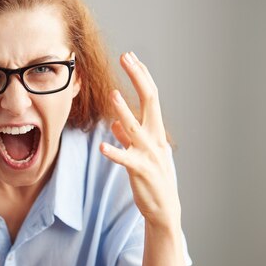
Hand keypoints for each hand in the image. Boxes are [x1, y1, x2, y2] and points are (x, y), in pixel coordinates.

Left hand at [100, 52, 180, 229]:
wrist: (163, 208)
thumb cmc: (152, 178)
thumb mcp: (141, 152)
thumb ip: (128, 136)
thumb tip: (115, 123)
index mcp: (155, 131)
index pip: (150, 96)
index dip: (141, 75)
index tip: (130, 57)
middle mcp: (155, 138)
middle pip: (149, 101)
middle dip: (138, 78)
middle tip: (126, 58)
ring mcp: (149, 154)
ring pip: (135, 128)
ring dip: (124, 111)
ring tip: (112, 94)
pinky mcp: (140, 171)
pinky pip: (126, 160)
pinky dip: (114, 152)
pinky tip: (102, 146)